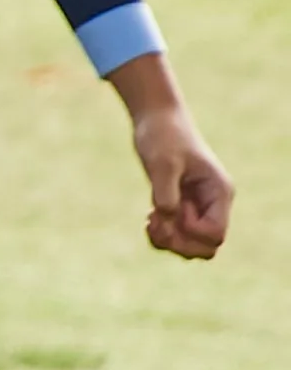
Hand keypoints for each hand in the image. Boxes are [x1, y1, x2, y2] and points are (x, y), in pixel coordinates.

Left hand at [133, 96, 232, 259]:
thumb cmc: (163, 137)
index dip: (190, 232)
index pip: (215, 234)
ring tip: (151, 219)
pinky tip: (150, 218)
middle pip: (207, 248)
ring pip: (192, 246)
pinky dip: (163, 235)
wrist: (157, 122)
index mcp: (218, 192)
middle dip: (180, 243)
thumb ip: (165, 192)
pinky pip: (178, 236)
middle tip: (156, 222)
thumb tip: (167, 218)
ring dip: (170, 241)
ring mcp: (198, 207)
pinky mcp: (182, 207)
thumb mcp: (162, 163)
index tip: (173, 209)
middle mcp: (213, 203)